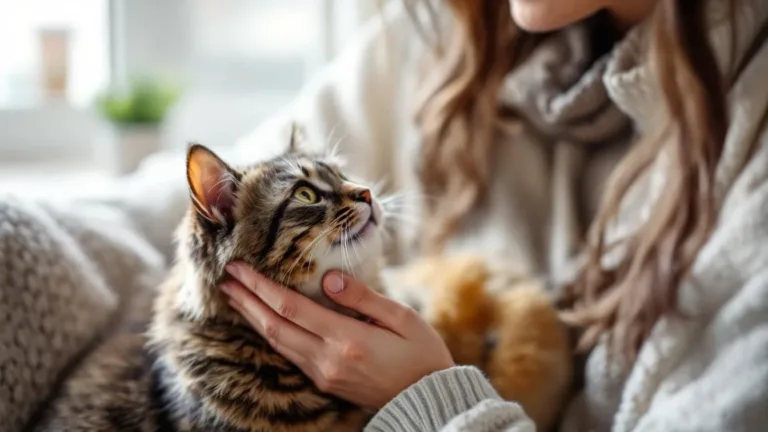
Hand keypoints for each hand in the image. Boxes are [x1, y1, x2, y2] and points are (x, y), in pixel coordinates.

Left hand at [221, 261, 454, 407]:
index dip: (261, 286)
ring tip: (236, 297)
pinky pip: (289, 354)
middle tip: (226, 278)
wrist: (429, 399)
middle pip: (275, 327)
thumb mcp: (402, 318)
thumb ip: (363, 297)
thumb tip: (329, 278)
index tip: (240, 268)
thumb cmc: (422, 353)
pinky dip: (271, 333)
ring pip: (278, 343)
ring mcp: (324, 374)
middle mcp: (328, 360)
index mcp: (347, 340)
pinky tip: (263, 321)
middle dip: (247, 301)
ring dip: (253, 318)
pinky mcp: (325, 381)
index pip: (291, 308)